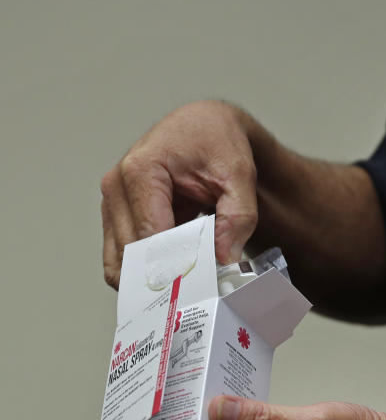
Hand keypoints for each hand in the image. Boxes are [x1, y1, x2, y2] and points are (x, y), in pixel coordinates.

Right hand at [100, 100, 258, 288]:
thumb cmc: (218, 143)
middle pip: (131, 253)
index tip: (197, 288)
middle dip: (163, 276)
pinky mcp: (115, 214)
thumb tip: (224, 259)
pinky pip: (122, 256)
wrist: (205, 126)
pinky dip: (146, 270)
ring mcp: (112, 201)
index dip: (173, 266)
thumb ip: (237, 217)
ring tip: (186, 285)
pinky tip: (175, 273)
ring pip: (120, 262)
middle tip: (197, 293)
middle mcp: (117, 186)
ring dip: (151, 278)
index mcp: (141, 171)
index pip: (150, 236)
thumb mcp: (239, 176)